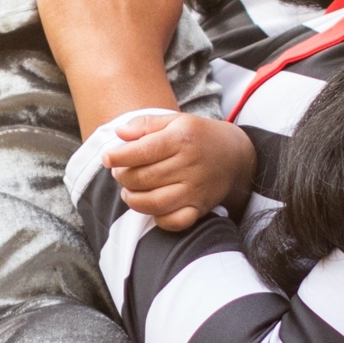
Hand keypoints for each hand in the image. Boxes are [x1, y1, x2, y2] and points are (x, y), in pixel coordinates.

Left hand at [101, 110, 253, 230]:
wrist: (237, 155)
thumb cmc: (199, 136)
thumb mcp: (176, 120)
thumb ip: (145, 124)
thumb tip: (119, 134)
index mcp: (181, 138)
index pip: (141, 151)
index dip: (118, 157)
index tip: (107, 159)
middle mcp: (189, 164)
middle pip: (143, 178)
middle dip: (123, 177)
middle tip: (120, 173)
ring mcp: (196, 189)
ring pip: (154, 202)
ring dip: (134, 200)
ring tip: (129, 192)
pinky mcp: (200, 208)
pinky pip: (175, 222)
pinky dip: (159, 219)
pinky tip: (152, 207)